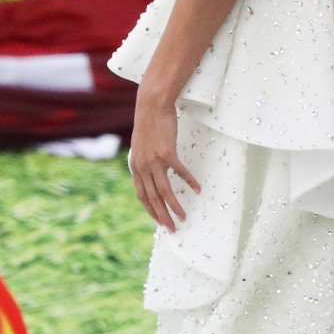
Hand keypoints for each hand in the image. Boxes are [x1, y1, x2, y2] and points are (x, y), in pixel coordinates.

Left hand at [129, 93, 200, 231]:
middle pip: (152, 198)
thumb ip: (144, 161)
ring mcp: (154, 160)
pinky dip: (189, 181)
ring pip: (164, 190)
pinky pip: (180, 172)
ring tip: (183, 216)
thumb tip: (150, 172)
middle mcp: (143, 167)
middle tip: (172, 228)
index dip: (150, 210)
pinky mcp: (167, 152)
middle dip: (162, 215)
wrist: (151, 106)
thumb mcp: (141, 146)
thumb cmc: (149, 123)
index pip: (141, 195)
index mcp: (136, 167)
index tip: (159, 221)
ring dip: (174, 206)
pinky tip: (197, 188)